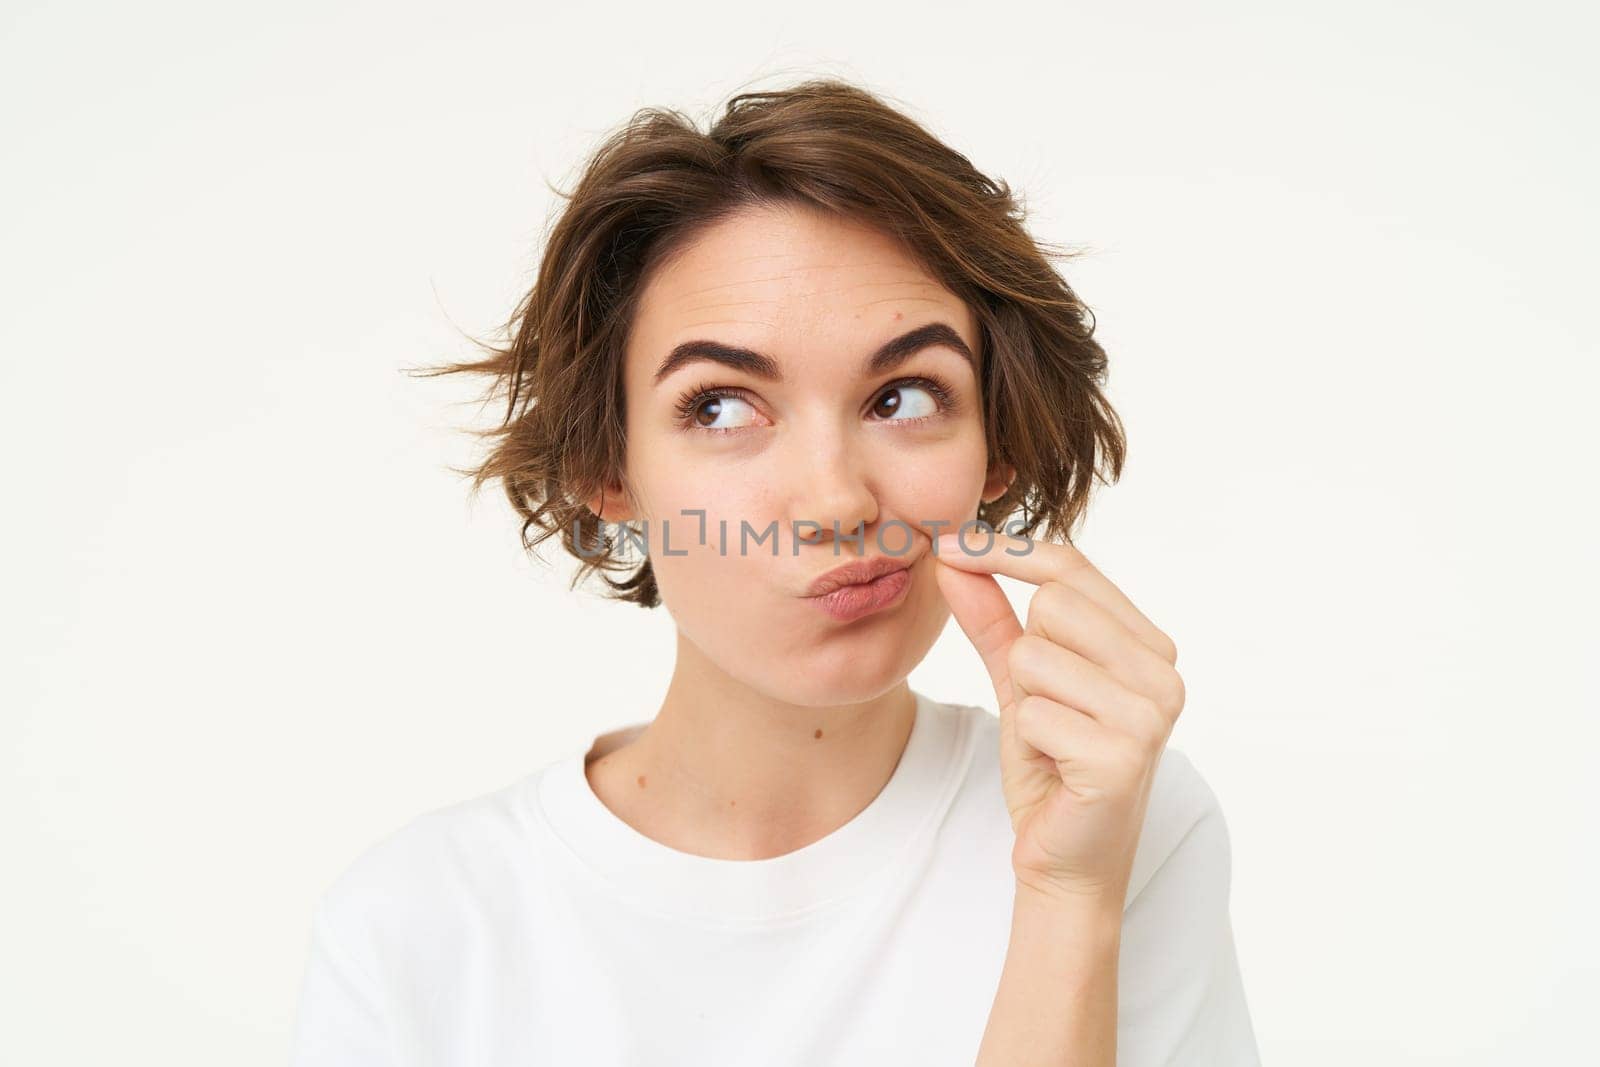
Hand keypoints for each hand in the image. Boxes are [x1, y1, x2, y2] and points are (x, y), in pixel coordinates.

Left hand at [932, 530, 1184, 906]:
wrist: (1065, 861)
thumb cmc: (1051, 769)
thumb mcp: (1018, 683)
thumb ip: (992, 618)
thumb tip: (952, 557)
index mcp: (1149, 647)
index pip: (1072, 569)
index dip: (1005, 552)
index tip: (948, 546)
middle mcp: (1163, 673)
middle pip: (1052, 604)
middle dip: (1024, 656)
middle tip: (1043, 709)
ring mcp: (1150, 714)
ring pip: (1035, 655)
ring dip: (1024, 702)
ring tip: (1052, 741)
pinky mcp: (1122, 755)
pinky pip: (1032, 712)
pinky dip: (1028, 741)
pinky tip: (1056, 769)